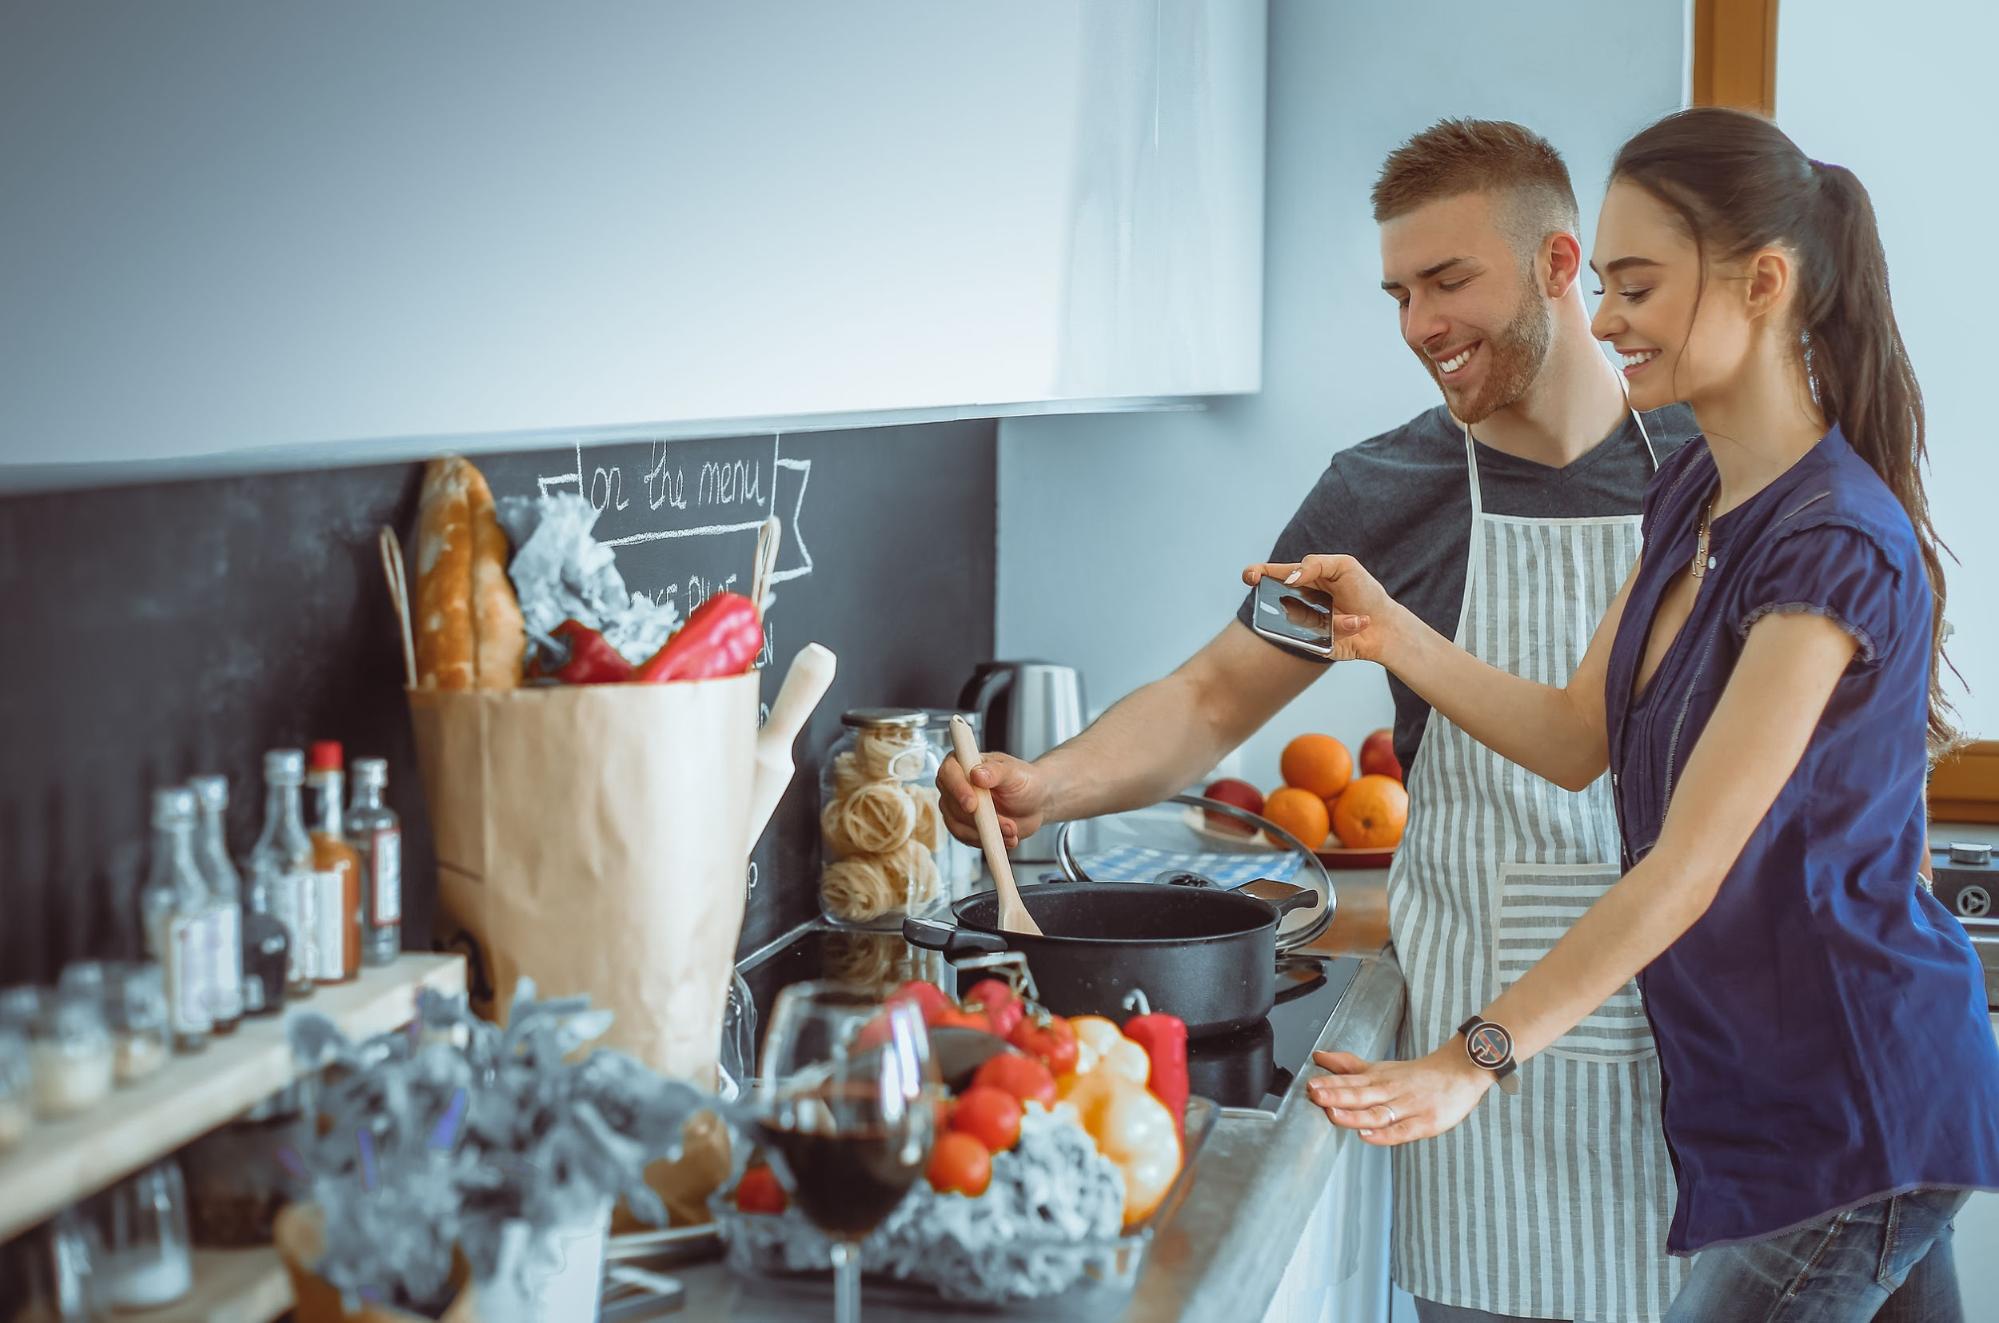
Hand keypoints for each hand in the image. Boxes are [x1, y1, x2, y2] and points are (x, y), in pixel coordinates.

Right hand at [937, 750, 1048, 849]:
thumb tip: (976, 774)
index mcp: (964, 762)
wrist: (1035, 803)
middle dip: (979, 818)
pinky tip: (1006, 837)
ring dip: (986, 832)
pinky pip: (966, 838)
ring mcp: (957, 806)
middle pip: (951, 804)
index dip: (957, 789)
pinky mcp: (963, 826)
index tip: (972, 804)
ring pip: (957, 825)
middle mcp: (955, 784)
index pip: (948, 773)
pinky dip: (986, 840)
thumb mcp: (1014, 773)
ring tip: (1012, 831)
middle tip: (1007, 824)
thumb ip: (995, 772)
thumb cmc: (1024, 782)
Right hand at [1241, 555, 1402, 663]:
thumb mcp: (1344, 566)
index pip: (1272, 575)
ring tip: (1358, 616)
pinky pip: (1317, 637)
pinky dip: (1343, 628)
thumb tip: (1291, 578)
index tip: (1250, 576)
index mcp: (1301, 579)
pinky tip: (1359, 623)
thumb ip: (1315, 564)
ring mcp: (1304, 624)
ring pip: (1301, 622)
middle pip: (1275, 602)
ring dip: (1333, 618)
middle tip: (1292, 604)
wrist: (1384, 624)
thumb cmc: (1364, 592)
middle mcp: (1298, 602)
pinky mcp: (1312, 643)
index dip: (1256, 573)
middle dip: (1278, 603)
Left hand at [1305, 1044, 1493, 1145]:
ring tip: (1334, 1115)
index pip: (1350, 1080)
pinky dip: (1384, 1135)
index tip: (1309, 1086)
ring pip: (1378, 1112)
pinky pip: (1402, 1131)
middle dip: (1336, 1096)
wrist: (1461, 1071)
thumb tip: (1319, 1056)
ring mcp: (1408, 1107)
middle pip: (1360, 1094)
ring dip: (1355, 1114)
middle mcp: (1390, 1091)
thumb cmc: (1417, 1075)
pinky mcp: (1425, 1123)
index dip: (1329, 1084)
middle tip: (1315, 1094)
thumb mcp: (1380, 1067)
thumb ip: (1348, 1065)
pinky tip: (1367, 1135)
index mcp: (1378, 1078)